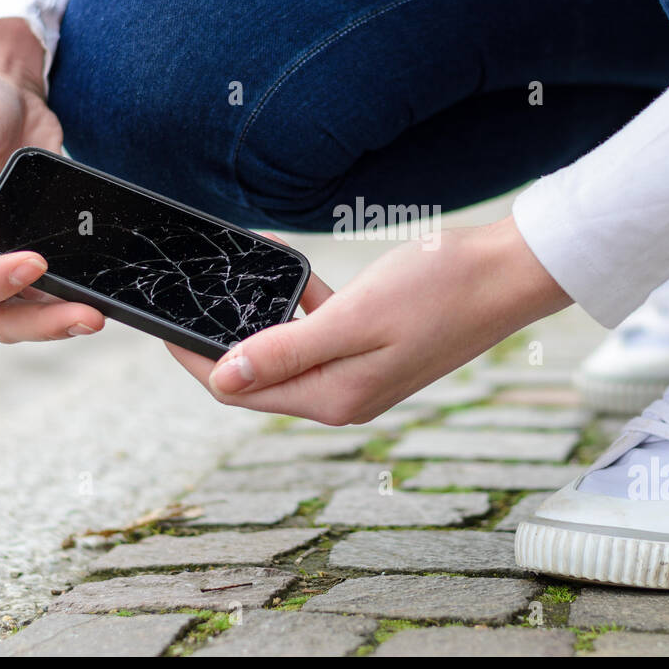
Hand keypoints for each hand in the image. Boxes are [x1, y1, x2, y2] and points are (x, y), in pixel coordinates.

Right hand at [0, 19, 104, 341]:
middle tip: (88, 316)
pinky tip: (107, 288)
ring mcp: (7, 256)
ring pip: (31, 311)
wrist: (3, 91)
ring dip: (65, 317)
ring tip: (103, 312)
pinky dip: (81, 290)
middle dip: (42, 324)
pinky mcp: (43, 247)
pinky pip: (59, 285)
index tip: (36, 262)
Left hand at [165, 217, 571, 423]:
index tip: (161, 323)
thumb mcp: (354, 318)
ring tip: (241, 271)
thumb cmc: (439, 289)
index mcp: (334, 396)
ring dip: (261, 316)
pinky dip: (299, 307)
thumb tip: (222, 379)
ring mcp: (360, 374)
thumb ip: (286, 350)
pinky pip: (318, 334)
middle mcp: (343, 394)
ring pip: (286, 350)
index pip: (238, 389)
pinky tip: (296, 273)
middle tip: (194, 290)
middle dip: (223, 334)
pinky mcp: (374, 350)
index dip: (195, 358)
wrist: (507, 273)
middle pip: (258, 373)